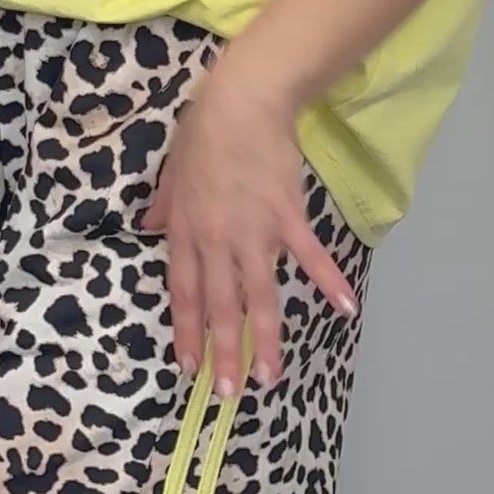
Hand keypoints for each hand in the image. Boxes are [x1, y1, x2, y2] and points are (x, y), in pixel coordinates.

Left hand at [136, 53, 357, 392]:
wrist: (241, 100)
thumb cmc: (204, 131)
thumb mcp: (171, 172)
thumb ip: (163, 206)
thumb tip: (148, 228)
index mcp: (185, 231)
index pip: (183, 294)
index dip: (187, 332)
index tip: (189, 367)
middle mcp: (216, 240)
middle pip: (219, 306)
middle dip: (223, 352)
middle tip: (227, 393)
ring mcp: (253, 230)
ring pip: (257, 294)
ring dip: (264, 338)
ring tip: (268, 377)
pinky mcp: (286, 215)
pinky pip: (308, 255)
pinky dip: (327, 281)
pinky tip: (344, 309)